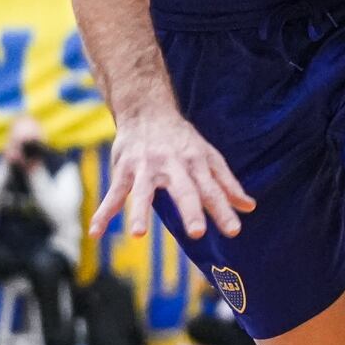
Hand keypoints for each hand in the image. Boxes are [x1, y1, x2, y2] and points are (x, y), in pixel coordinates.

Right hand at [94, 107, 253, 240]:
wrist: (147, 110)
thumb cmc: (183, 141)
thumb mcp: (209, 157)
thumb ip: (227, 184)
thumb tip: (249, 207)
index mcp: (196, 164)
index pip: (212, 190)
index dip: (223, 210)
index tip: (233, 231)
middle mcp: (173, 165)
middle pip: (183, 190)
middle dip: (190, 210)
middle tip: (197, 232)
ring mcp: (145, 167)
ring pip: (142, 192)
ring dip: (139, 212)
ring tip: (137, 234)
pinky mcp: (123, 169)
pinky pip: (113, 193)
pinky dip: (103, 212)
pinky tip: (95, 232)